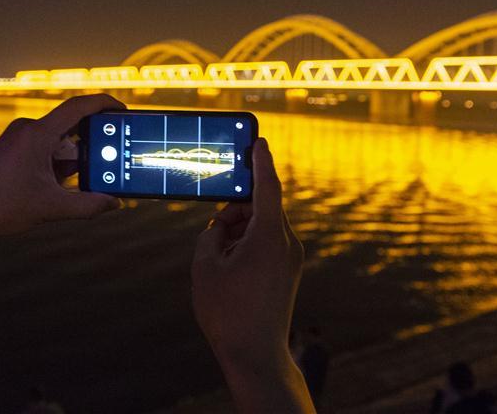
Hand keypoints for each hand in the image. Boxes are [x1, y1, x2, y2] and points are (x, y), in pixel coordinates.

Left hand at [0, 94, 123, 237]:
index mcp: (38, 134)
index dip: (104, 104)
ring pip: (59, 140)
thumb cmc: (0, 205)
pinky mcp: (15, 148)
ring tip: (82, 180)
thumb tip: (113, 203)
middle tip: (108, 159)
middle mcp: (29, 129)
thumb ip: (87, 205)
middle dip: (91, 144)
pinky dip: (58, 162)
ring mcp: (20, 138)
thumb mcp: (50, 208)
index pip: (78, 106)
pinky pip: (46, 147)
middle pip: (72, 126)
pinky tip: (61, 183)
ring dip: (73, 158)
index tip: (122, 110)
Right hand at [191, 138, 313, 412]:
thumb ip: (212, 232)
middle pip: (261, 207)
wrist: (255, 355)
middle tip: (214, 226)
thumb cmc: (227, 311)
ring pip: (263, 226)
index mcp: (268, 236)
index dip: (260, 161)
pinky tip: (230, 265)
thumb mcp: (205, 265)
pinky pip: (268, 243)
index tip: (258, 141)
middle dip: (236, 209)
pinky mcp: (289, 271)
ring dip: (240, 229)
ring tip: (218, 257)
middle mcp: (286, 242)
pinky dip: (249, 243)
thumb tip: (223, 224)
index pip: (266, 186)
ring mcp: (291, 258)